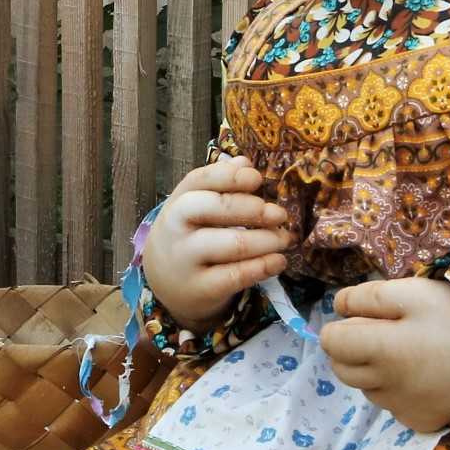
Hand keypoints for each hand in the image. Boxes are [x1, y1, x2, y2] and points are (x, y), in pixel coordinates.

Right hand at [142, 158, 294, 329]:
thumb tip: (246, 161)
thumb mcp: (196, 207)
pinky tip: (278, 262)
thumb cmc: (190, 235)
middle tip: (279, 215)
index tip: (257, 179)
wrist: (164, 282)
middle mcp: (176, 227)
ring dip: (266, 240)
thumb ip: (220, 183)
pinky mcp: (199, 288)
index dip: (232, 176)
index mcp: (178, 200)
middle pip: (215, 208)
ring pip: (231, 244)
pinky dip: (262, 267)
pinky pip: (236, 276)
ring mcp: (185, 258)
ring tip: (284, 239)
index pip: (201, 179)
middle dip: (253, 208)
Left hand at [318, 278, 449, 433]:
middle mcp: (386, 386)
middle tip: (382, 334)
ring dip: (374, 372)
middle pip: (342, 370)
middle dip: (351, 351)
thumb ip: (366, 297)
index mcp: (380, 351)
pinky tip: (425, 375)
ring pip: (367, 389)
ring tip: (410, 353)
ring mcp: (403, 408)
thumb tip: (336, 307)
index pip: (331, 343)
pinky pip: (393, 406)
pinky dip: (398, 391)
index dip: (340, 327)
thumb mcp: (412, 291)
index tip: (360, 319)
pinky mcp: (421, 422)